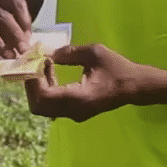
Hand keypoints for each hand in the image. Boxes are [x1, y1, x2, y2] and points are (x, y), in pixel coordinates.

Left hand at [23, 43, 148, 122]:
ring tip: (44, 64)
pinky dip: (46, 89)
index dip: (33, 79)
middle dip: (31, 84)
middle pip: (38, 106)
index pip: (43, 96)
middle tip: (35, 63)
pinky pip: (52, 104)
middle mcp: (73, 111)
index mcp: (79, 99)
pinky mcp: (75, 111)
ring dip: (38, 86)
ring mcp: (74, 114)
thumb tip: (48, 53)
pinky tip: (52, 71)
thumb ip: (69, 52)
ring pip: (43, 107)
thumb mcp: (94, 53)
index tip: (35, 60)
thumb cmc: (118, 69)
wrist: (135, 86)